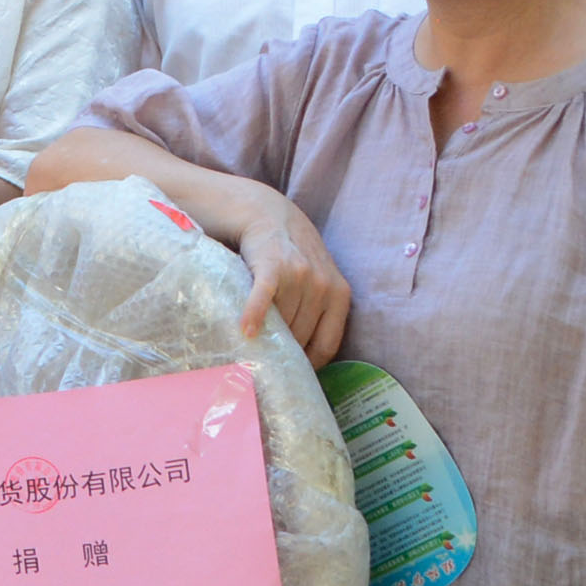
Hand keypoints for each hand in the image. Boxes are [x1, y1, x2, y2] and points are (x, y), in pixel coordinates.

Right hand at [226, 194, 352, 365]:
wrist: (264, 211)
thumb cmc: (289, 253)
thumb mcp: (315, 279)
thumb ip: (316, 311)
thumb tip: (302, 361)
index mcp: (339, 294)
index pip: (326, 345)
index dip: (308, 365)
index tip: (290, 375)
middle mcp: (322, 285)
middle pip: (300, 337)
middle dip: (282, 352)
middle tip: (261, 363)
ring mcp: (298, 274)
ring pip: (280, 322)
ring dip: (264, 337)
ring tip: (246, 349)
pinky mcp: (271, 265)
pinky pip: (264, 299)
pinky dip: (254, 315)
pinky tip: (245, 331)